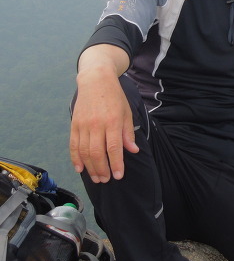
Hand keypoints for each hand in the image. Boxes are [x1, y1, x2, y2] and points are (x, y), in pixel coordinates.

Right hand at [70, 47, 137, 182]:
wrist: (96, 80)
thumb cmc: (115, 97)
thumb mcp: (127, 112)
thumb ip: (128, 133)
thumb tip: (133, 150)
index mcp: (113, 121)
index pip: (114, 147)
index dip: (116, 163)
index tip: (119, 176)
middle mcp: (97, 124)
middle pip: (97, 153)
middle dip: (102, 169)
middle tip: (106, 180)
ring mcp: (83, 125)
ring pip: (84, 152)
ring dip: (90, 167)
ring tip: (96, 177)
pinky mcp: (74, 124)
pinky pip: (73, 145)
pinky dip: (76, 158)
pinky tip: (80, 168)